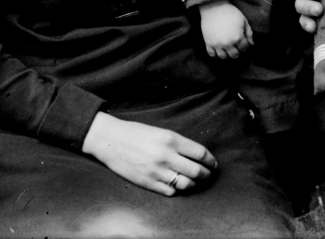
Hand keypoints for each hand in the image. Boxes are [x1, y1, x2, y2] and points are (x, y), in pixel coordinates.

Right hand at [81, 111, 216, 194]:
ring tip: (195, 182)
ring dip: (194, 184)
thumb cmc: (136, 133)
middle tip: (208, 174)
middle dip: (206, 174)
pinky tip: (177, 185)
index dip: (211, 160)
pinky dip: (177, 190)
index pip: (201, 153)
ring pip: (185, 184)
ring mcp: (156, 172)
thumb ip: (179, 144)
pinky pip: (170, 191)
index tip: (213, 163)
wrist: (111, 140)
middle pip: (197, 171)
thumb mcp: (162, 132)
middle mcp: (166, 156)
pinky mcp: (147, 183)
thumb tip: (197, 156)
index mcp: (172, 140)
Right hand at [199, 0, 252, 58]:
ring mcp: (217, 44)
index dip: (245, 45)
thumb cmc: (231, 12)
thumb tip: (251, 44)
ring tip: (228, 48)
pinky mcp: (208, 43)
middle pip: (234, 55)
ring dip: (227, 54)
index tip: (243, 42)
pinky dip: (215, 54)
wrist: (214, 7)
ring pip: (223, 57)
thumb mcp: (244, 21)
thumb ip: (249, 33)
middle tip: (236, 46)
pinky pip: (212, 54)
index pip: (244, 48)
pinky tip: (219, 49)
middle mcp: (227, 43)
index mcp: (237, 38)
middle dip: (238, 51)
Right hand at [291, 0, 322, 33]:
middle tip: (319, 10)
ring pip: (302, 14)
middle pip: (299, 2)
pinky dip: (309, 27)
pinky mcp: (321, 16)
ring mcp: (313, 5)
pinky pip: (309, 24)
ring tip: (315, 24)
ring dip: (307, 19)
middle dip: (308, 7)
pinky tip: (314, 30)